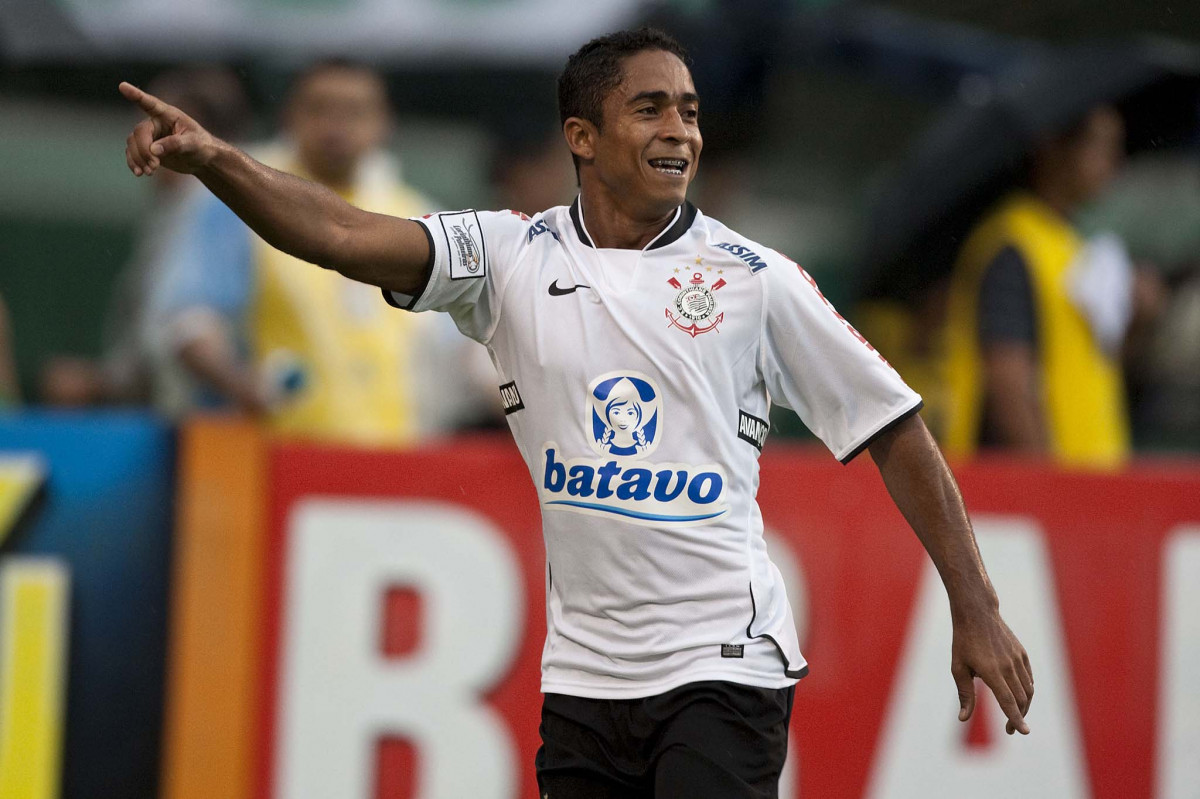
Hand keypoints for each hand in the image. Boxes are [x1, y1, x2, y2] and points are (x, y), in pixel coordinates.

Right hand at [119, 82, 221, 176]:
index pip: (150, 103)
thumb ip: (175, 144)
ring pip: (132, 144)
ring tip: (150, 172)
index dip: (136, 95)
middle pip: (139, 133)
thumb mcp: (194, 144)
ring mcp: (149, 136)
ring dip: (138, 159)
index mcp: (168, 115)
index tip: (123, 86)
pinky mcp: (146, 149)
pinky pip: (131, 153)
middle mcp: (155, 122)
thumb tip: (153, 150)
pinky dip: (133, 163)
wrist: (201, 159)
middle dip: (144, 151)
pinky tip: (139, 173)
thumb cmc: (202, 146)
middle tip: (154, 166)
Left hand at [950, 608, 1032, 734]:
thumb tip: (963, 718)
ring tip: (1015, 715)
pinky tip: (1021, 697)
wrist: (977, 612)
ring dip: (1024, 706)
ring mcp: (1017, 659)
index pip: (1008, 701)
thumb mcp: (958, 667)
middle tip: (1010, 729)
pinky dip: (1028, 690)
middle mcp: (1008, 666)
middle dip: (1018, 717)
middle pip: (1021, 699)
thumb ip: (965, 694)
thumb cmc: (963, 640)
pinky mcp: (1022, 653)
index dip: (1016, 718)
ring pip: (1028, 690)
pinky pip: (1029, 678)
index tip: (1024, 732)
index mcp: (991, 671)